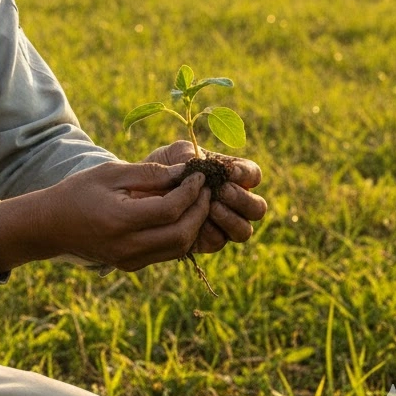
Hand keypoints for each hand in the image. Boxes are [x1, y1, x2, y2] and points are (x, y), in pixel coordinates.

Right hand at [0, 159, 210, 273]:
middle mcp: (128, 246)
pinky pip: (167, 253)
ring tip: (197, 200)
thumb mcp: (110, 173)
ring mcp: (130, 259)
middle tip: (205, 188)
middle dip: (200, 210)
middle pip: (182, 234)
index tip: (199, 174)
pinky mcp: (131, 265)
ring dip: (194, 225)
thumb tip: (184, 171)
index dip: (190, 191)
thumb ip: (148, 173)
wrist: (51, 225)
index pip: (170, 209)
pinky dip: (180, 235)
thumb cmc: (79, 191)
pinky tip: (180, 215)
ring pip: (179, 248)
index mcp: (120, 220)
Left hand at [143, 141, 266, 252]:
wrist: (139, 190)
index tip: (228, 171)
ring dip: (230, 218)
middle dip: (242, 200)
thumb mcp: (174, 154)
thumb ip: (188, 154)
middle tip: (222, 191)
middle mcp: (233, 202)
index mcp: (231, 176)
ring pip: (243, 230)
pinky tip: (196, 221)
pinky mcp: (206, 240)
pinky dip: (210, 231)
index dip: (246, 174)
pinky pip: (218, 241)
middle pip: (257, 208)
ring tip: (211, 207)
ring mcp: (223, 223)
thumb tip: (199, 163)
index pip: (253, 175)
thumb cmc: (163, 167)